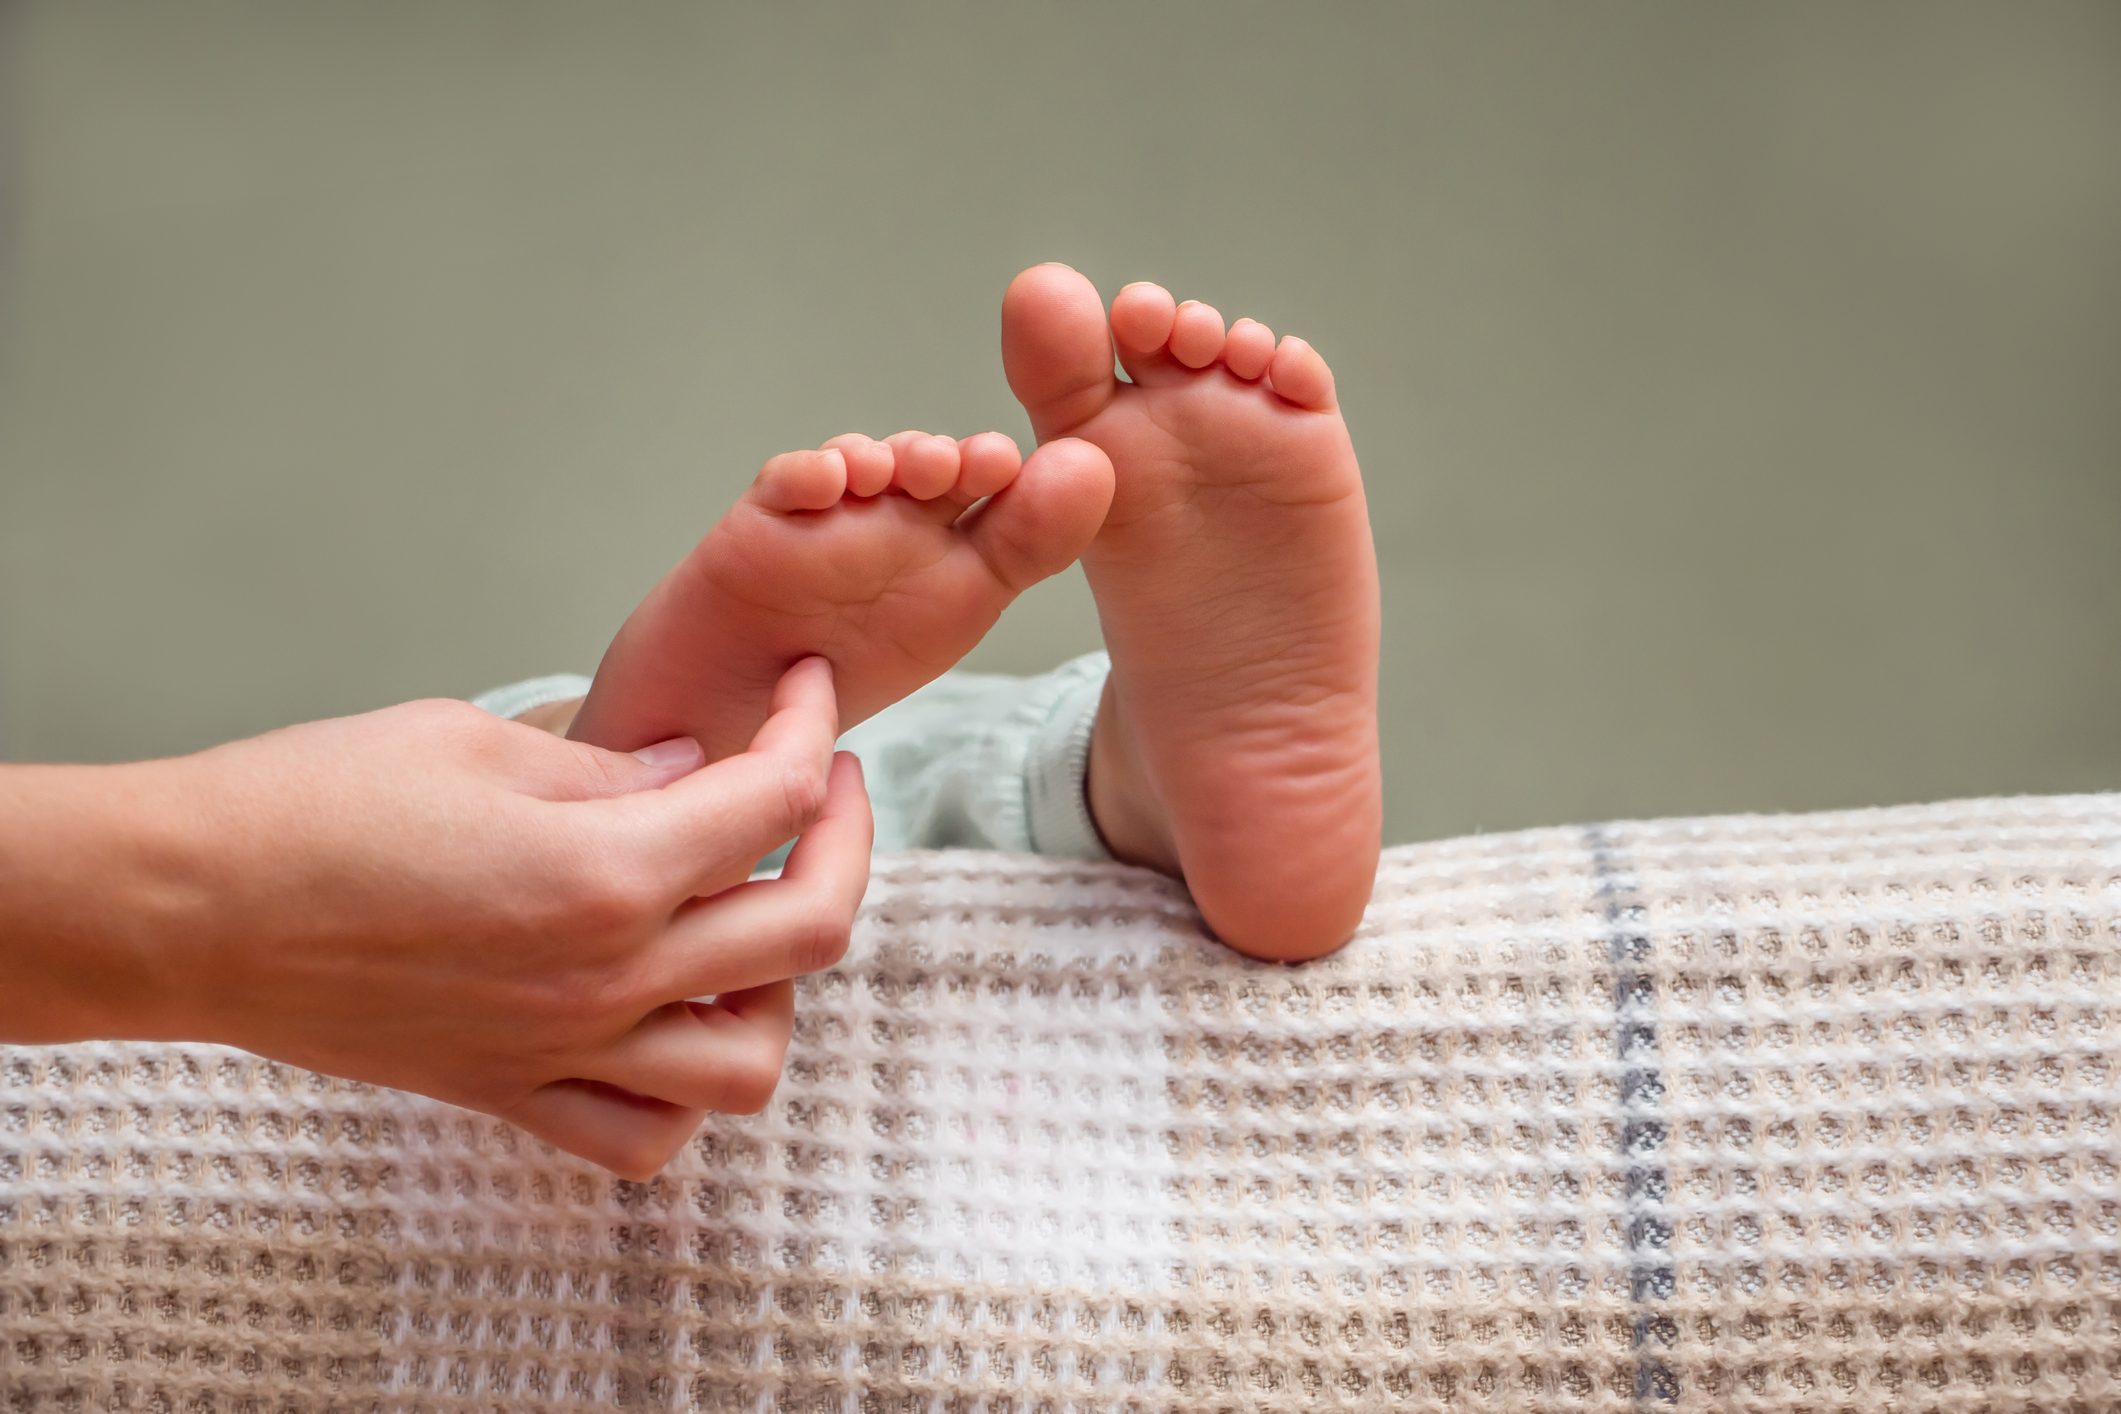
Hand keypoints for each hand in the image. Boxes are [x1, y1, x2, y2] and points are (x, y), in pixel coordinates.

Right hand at [145, 658, 864, 1176]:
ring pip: (748, 1059)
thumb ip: (611, 767)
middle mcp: (604, 974)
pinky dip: (683, 1093)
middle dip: (844, 838)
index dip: (807, 727)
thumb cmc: (310, 805)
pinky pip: (638, 1135)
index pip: (772, 799)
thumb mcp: (476, 742)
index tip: (804, 693)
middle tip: (824, 784)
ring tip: (754, 914)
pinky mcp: (510, 1092)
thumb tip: (696, 772)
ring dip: (782, 984)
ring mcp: (563, 1047)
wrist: (185, 908)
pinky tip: (673, 1021)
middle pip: (807, 927)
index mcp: (603, 867)